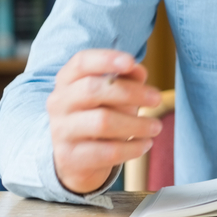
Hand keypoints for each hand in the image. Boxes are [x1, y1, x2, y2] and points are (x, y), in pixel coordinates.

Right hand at [47, 49, 162, 194]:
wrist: (75, 157)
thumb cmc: (100, 113)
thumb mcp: (113, 93)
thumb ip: (126, 78)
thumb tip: (138, 70)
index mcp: (67, 80)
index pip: (81, 62)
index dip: (105, 59)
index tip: (131, 62)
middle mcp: (59, 103)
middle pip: (93, 90)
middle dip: (132, 93)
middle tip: (157, 99)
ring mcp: (61, 131)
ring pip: (102, 122)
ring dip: (137, 124)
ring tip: (156, 126)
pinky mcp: (69, 157)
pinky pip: (106, 151)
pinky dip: (132, 147)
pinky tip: (145, 144)